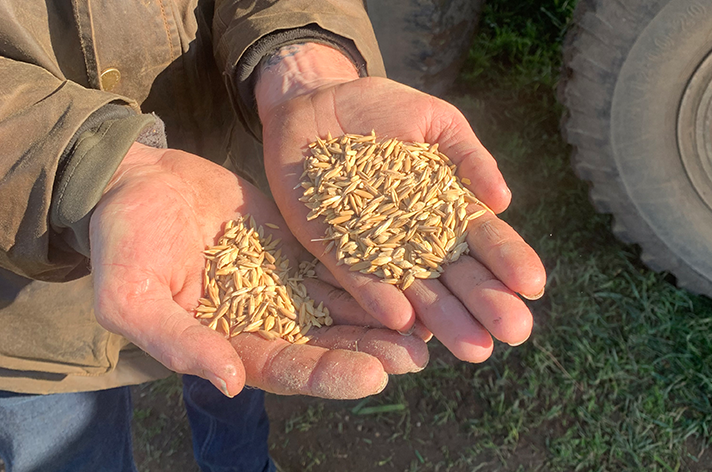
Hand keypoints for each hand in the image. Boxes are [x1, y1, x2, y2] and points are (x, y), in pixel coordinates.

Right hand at [89, 143, 427, 398]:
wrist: (137, 183)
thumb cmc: (125, 242)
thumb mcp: (132, 296)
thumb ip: (178, 341)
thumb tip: (229, 381)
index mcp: (230, 343)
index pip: (287, 368)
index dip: (329, 374)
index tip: (373, 374)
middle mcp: (266, 320)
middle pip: (327, 344)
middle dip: (372, 351)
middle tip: (418, 354)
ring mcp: (285, 284)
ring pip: (342, 307)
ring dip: (382, 317)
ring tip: (428, 320)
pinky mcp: (297, 249)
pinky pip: (339, 264)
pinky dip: (371, 272)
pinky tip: (407, 272)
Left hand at [256, 44, 545, 362]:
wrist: (316, 100)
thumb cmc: (381, 108)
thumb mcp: (435, 121)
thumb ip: (468, 157)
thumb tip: (504, 200)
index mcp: (447, 206)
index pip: (485, 240)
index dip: (510, 261)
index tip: (534, 286)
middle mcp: (415, 236)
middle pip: (455, 275)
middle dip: (485, 304)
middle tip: (514, 334)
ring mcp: (374, 246)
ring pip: (414, 288)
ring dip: (442, 317)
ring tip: (471, 348)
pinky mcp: (333, 247)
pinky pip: (357, 278)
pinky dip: (379, 299)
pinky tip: (403, 322)